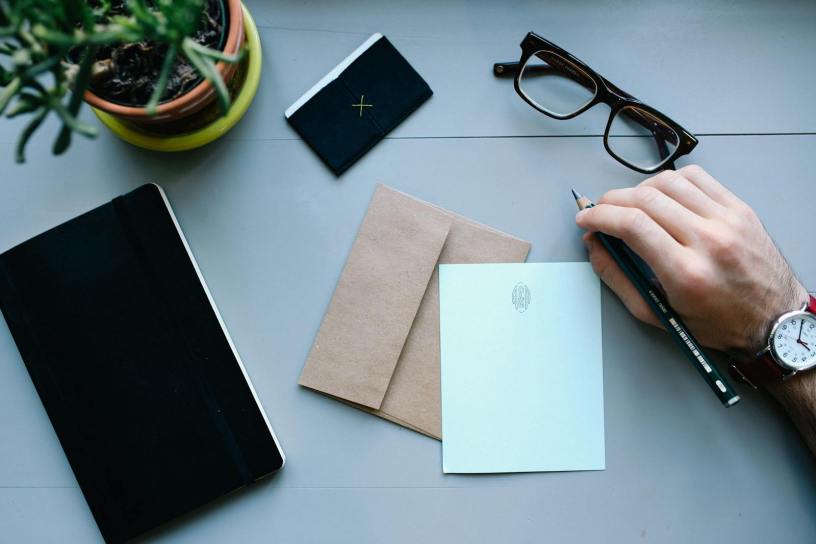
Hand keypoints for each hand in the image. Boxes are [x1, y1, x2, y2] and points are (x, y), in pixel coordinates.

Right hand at [575, 165, 807, 360]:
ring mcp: (728, 220)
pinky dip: (671, 180)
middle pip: (646, 199)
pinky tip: (662, 194)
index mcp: (686, 272)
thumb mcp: (657, 313)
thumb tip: (594, 246)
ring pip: (669, 182)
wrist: (773, 320)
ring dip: (638, 188)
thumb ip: (618, 279)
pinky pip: (698, 177)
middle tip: (600, 211)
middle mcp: (709, 240)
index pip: (632, 225)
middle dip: (611, 201)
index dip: (599, 216)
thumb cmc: (717, 323)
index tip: (585, 219)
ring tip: (629, 204)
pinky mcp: (740, 209)